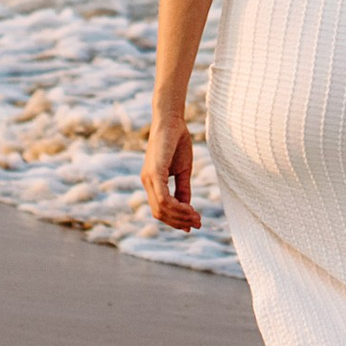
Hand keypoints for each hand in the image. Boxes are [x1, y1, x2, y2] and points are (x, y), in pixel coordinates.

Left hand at [141, 111, 199, 231]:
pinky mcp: (154, 173)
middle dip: (179, 221)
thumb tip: (186, 208)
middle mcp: (147, 182)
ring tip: (196, 217)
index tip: (193, 224)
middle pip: (160, 213)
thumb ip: (183, 189)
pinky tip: (189, 209)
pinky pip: (163, 198)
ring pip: (161, 209)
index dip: (176, 220)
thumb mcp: (183, 170)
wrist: (172, 121)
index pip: (160, 209)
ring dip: (180, 216)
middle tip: (198, 223)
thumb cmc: (177, 142)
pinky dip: (176, 207)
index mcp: (152, 182)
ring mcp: (149, 178)